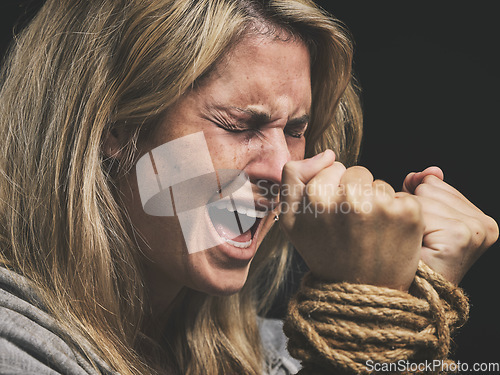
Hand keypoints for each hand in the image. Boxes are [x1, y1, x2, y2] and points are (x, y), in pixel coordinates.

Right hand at [280, 150, 422, 290]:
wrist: (359, 292)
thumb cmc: (324, 251)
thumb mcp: (290, 218)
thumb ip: (293, 176)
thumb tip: (329, 154)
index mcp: (317, 198)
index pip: (332, 167)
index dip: (333, 190)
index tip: (332, 216)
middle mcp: (349, 200)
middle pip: (357, 172)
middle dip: (355, 192)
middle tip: (351, 226)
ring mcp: (381, 207)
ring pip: (379, 184)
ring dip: (376, 202)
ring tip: (368, 233)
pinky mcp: (409, 214)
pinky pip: (401, 196)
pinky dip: (397, 213)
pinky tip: (387, 235)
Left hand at [403, 167, 498, 284]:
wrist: (406, 295)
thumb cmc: (410, 259)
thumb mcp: (418, 217)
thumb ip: (423, 188)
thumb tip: (432, 169)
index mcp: (480, 218)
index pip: (433, 183)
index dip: (415, 205)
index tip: (420, 234)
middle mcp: (486, 224)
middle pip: (427, 188)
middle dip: (412, 213)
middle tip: (417, 243)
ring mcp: (478, 230)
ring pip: (421, 198)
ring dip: (408, 223)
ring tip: (417, 247)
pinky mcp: (462, 236)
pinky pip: (419, 211)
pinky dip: (408, 229)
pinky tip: (417, 249)